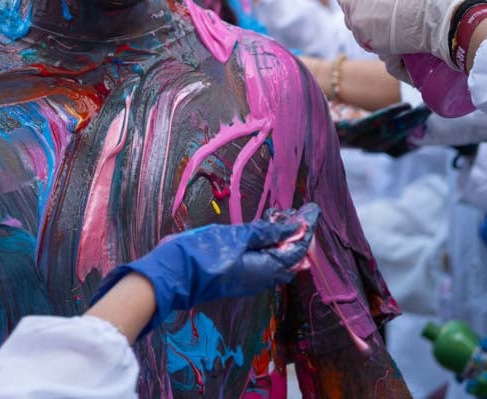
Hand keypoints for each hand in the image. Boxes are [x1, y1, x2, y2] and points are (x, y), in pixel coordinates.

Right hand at [92, 204, 320, 335]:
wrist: (173, 275)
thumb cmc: (203, 254)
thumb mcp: (236, 236)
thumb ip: (264, 232)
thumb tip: (292, 227)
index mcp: (266, 269)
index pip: (297, 247)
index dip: (306, 227)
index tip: (313, 209)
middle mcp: (262, 278)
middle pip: (289, 255)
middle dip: (297, 233)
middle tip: (299, 212)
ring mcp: (249, 278)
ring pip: (276, 259)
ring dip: (282, 238)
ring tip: (281, 216)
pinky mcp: (237, 275)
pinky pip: (262, 260)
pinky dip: (267, 244)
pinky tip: (262, 230)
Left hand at [332, 0, 486, 66]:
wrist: (445, 17)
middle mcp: (351, 2)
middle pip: (347, 1)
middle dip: (360, 0)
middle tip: (380, 1)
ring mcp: (358, 26)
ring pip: (355, 23)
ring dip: (367, 21)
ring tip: (388, 20)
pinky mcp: (369, 45)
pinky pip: (367, 41)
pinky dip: (376, 38)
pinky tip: (391, 36)